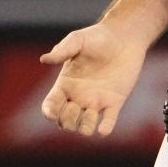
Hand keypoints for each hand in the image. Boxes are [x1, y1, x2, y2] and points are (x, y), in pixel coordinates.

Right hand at [40, 21, 147, 136]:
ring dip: (84, 128)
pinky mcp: (114, 101)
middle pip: (65, 121)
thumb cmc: (97, 36)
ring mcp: (96, 100)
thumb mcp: (77, 40)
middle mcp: (78, 96)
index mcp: (65, 84)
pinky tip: (103, 130)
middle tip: (74, 107)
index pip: (51, 105)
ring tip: (90, 114)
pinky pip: (108, 121)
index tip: (51, 113)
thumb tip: (44, 60)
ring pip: (84, 126)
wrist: (124, 37)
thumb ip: (62, 50)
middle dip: (66, 121)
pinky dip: (105, 128)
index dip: (49, 112)